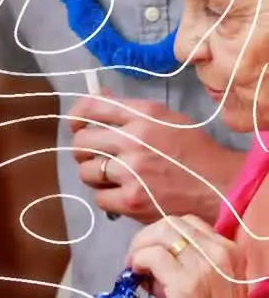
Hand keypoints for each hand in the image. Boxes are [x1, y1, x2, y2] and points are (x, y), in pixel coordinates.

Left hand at [69, 96, 242, 223]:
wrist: (220, 186)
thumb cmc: (195, 152)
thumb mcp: (168, 120)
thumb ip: (131, 112)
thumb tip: (98, 97)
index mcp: (145, 115)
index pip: (92, 107)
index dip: (77, 116)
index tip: (76, 125)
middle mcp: (135, 140)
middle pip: (81, 143)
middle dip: (84, 150)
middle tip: (97, 157)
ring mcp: (131, 172)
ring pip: (86, 172)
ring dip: (95, 176)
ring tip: (115, 177)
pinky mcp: (131, 200)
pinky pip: (98, 197)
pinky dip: (107, 197)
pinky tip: (124, 193)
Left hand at [127, 215, 262, 297]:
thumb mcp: (211, 282)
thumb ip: (188, 264)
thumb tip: (151, 259)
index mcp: (229, 249)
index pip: (187, 223)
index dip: (161, 234)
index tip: (150, 253)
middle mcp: (220, 252)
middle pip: (172, 223)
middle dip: (146, 237)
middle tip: (134, 259)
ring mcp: (204, 266)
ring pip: (161, 234)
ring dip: (139, 247)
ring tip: (134, 268)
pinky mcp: (185, 283)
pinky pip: (152, 256)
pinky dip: (137, 261)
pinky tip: (136, 276)